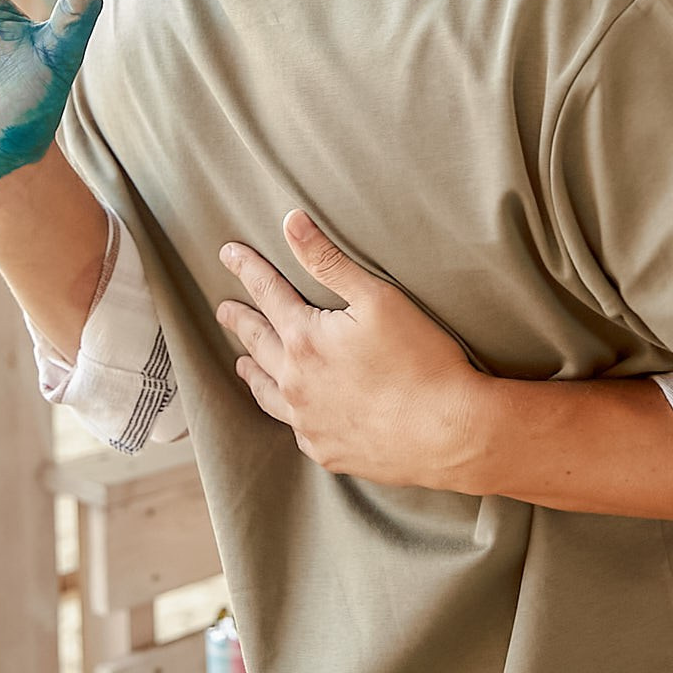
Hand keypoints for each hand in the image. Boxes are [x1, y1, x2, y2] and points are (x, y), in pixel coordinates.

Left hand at [217, 212, 481, 485]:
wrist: (448, 432)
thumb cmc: (420, 360)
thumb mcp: (377, 298)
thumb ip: (329, 261)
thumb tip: (291, 222)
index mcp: (304, 340)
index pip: (266, 293)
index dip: (247, 269)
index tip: (228, 254)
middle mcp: (295, 383)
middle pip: (258, 343)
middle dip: (240, 322)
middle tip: (224, 311)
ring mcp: (308, 422)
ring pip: (267, 392)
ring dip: (252, 372)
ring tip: (241, 363)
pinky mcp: (326, 450)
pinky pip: (295, 428)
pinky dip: (286, 412)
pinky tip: (290, 411)